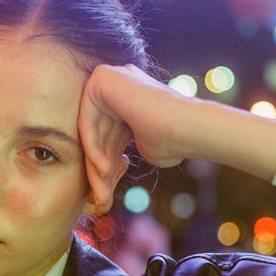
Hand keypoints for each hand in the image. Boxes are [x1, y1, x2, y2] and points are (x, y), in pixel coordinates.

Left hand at [78, 64, 185, 211]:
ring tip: (102, 193)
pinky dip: (93, 148)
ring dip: (95, 165)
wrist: (187, 128)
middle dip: (99, 168)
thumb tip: (105, 170)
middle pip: (98, 134)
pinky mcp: (102, 78)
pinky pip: (88, 121)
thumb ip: (119, 148)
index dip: (107, 162)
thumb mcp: (143, 146)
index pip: (108, 134)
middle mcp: (119, 82)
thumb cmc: (173, 142)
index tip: (107, 191)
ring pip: (92, 131)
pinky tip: (103, 170)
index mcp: (130, 95)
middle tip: (101, 198)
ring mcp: (111, 77)